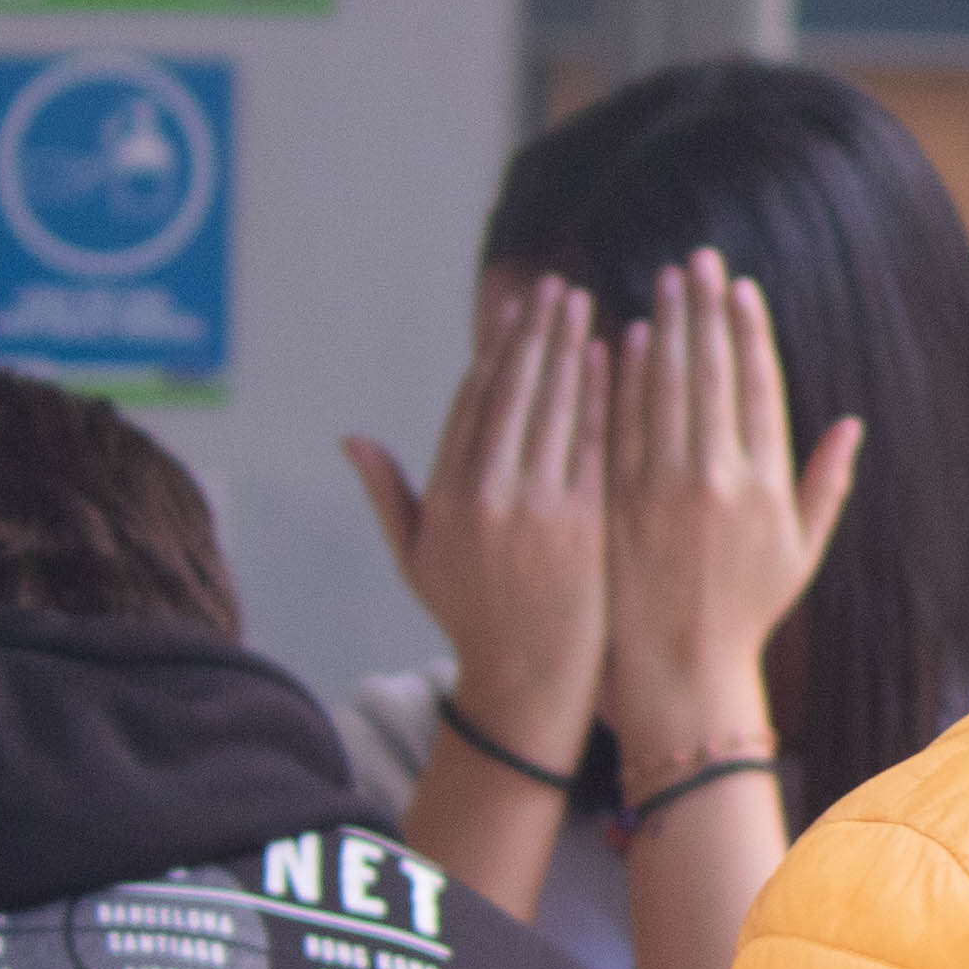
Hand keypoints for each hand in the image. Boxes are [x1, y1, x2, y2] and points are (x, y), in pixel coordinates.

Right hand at [344, 277, 610, 757]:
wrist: (531, 681)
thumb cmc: (475, 620)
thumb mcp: (417, 560)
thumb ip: (389, 494)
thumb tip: (349, 438)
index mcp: (446, 498)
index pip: (472, 403)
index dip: (495, 352)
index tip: (516, 312)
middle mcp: (486, 496)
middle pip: (514, 393)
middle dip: (536, 333)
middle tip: (557, 288)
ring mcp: (537, 508)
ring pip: (554, 407)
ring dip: (571, 349)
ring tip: (585, 306)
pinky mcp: (585, 522)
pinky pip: (595, 441)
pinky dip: (606, 393)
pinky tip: (618, 355)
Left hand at [600, 251, 859, 767]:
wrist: (677, 670)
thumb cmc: (746, 612)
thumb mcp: (802, 552)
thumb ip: (828, 485)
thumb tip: (850, 424)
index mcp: (765, 486)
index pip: (756, 386)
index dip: (747, 331)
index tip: (738, 287)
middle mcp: (715, 479)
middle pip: (707, 372)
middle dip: (702, 309)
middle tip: (695, 258)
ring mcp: (660, 489)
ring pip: (661, 388)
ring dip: (662, 327)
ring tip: (663, 283)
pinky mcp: (615, 501)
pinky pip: (618, 423)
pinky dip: (620, 377)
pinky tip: (622, 338)